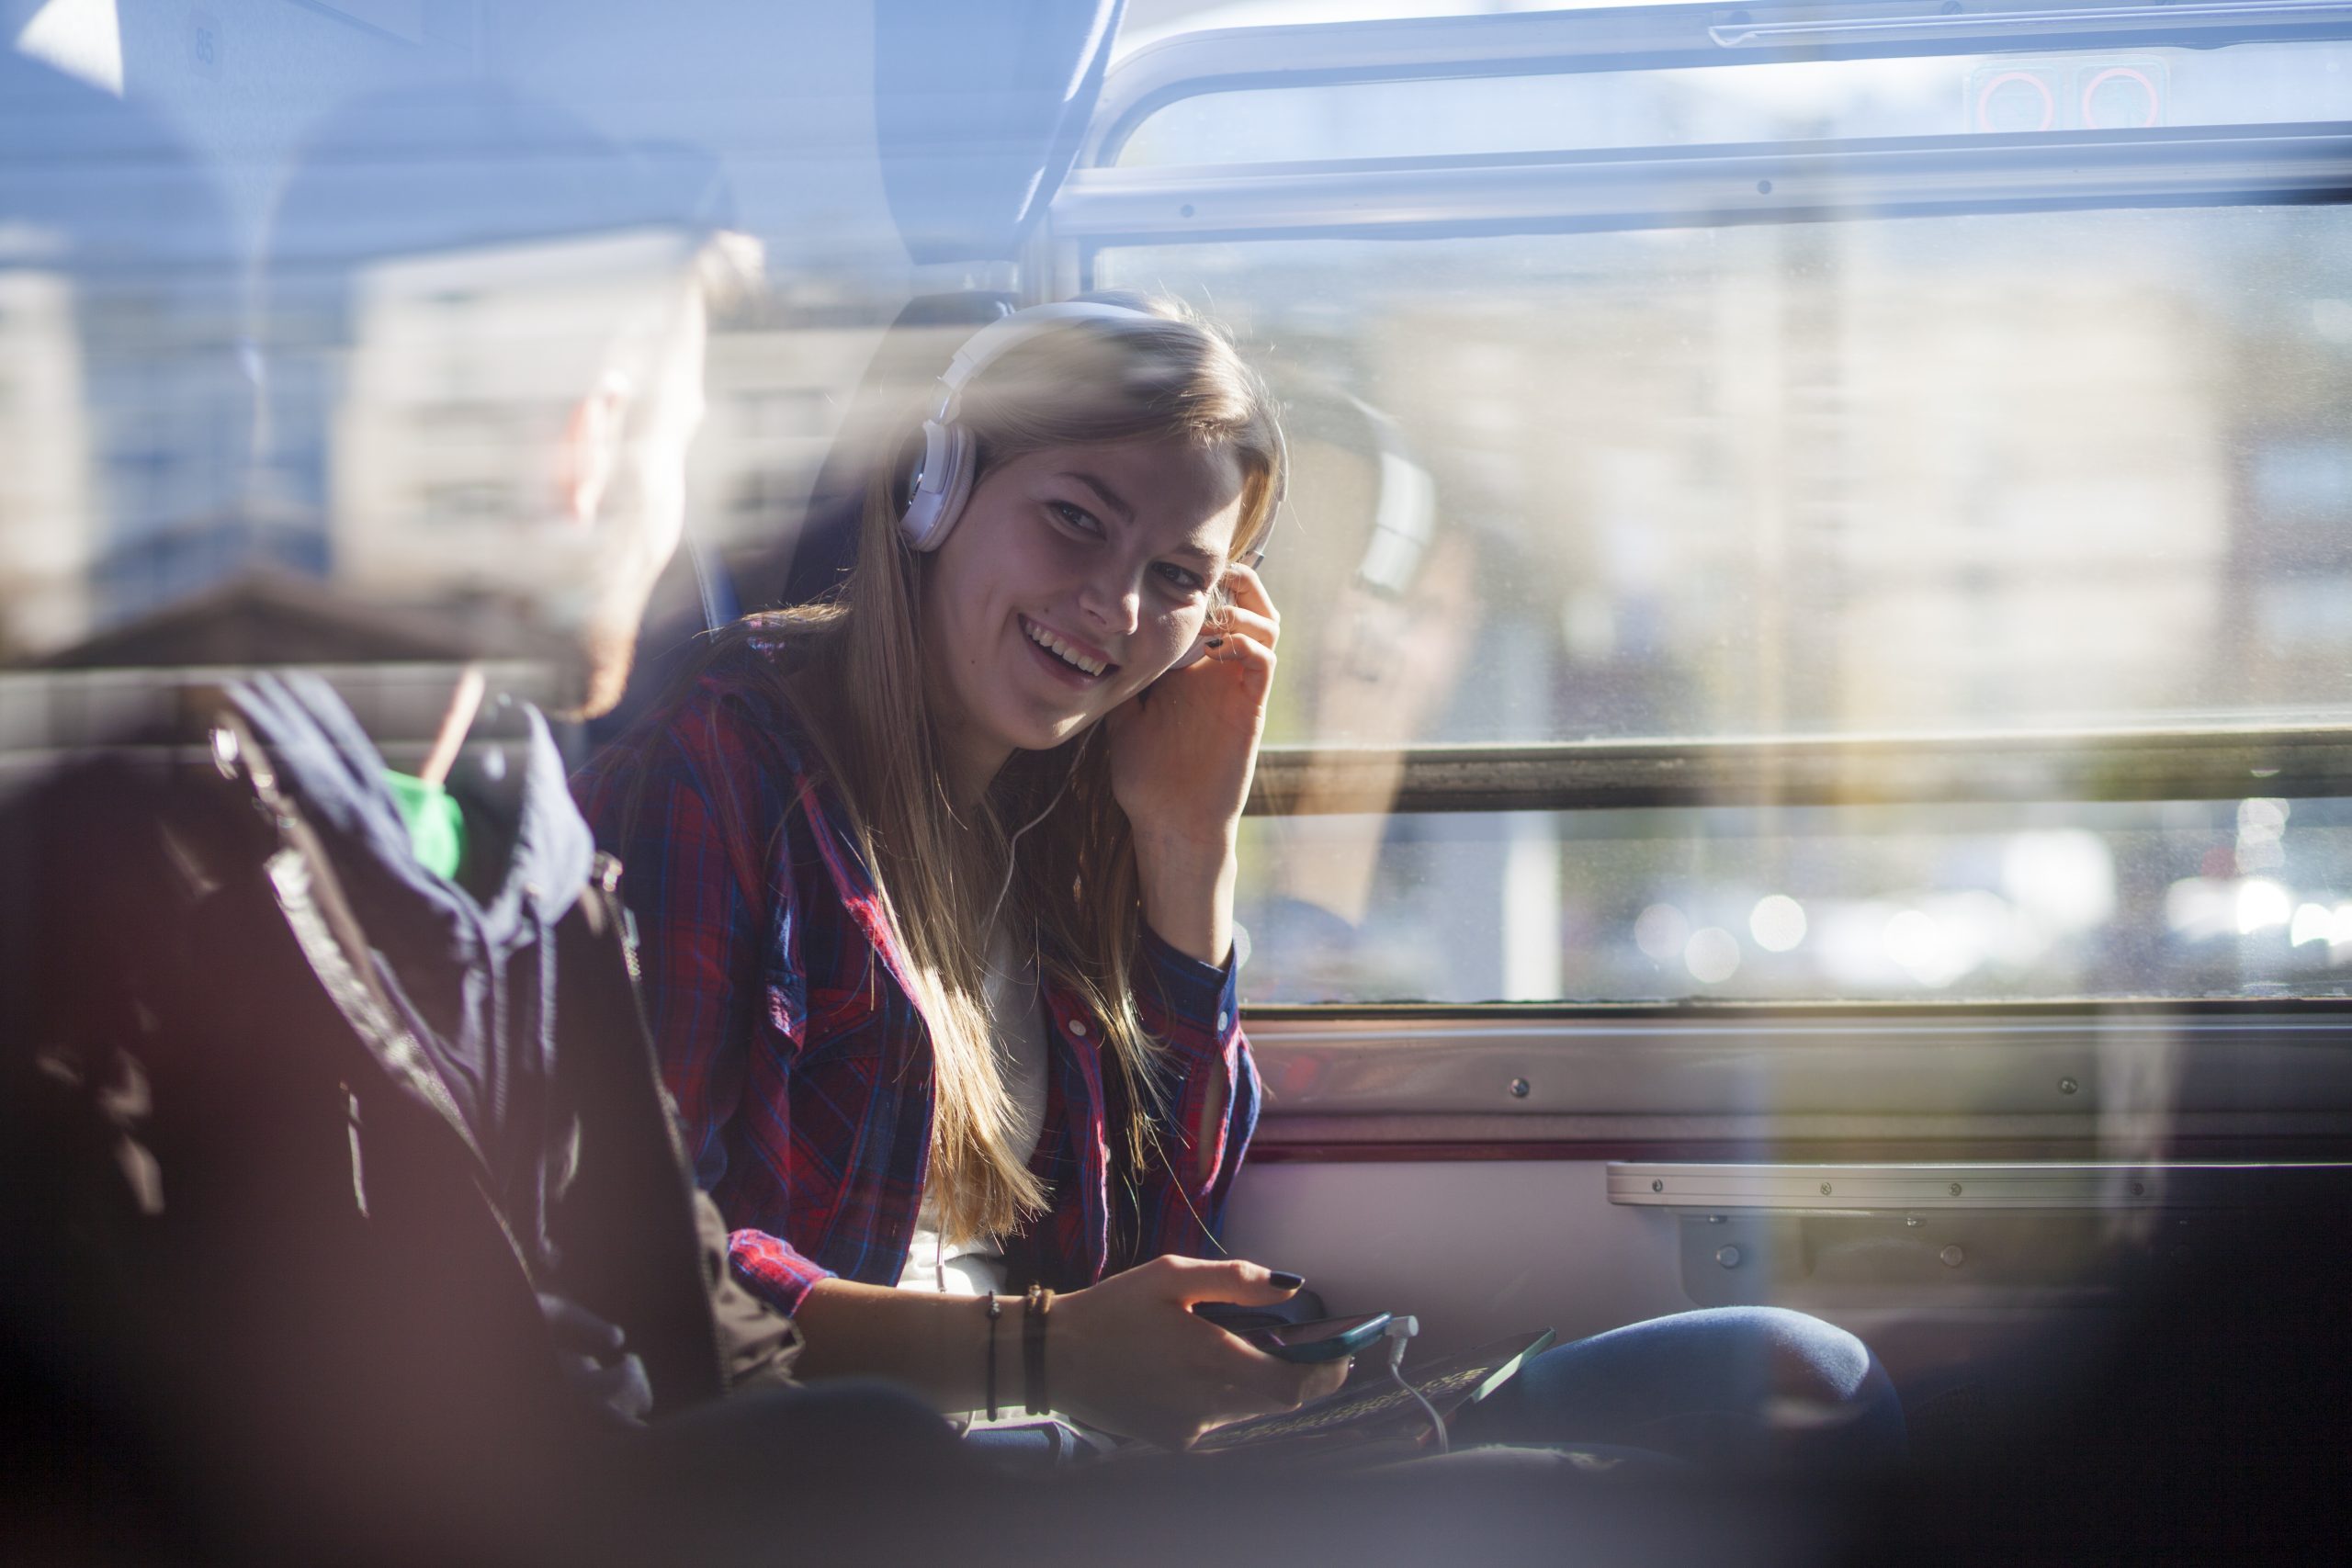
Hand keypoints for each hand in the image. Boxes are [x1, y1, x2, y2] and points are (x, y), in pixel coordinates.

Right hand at [1048, 1256, 1347, 1449]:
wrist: (1055, 1357)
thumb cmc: (1114, 1309)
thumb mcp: (1171, 1275)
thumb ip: (1236, 1280)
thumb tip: (1292, 1285)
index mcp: (1212, 1359)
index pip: (1294, 1387)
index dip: (1327, 1374)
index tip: (1344, 1354)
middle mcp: (1207, 1403)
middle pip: (1279, 1401)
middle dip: (1299, 1374)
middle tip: (1302, 1345)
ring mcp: (1190, 1427)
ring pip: (1249, 1408)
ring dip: (1258, 1381)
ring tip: (1233, 1345)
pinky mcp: (1174, 1439)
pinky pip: (1218, 1418)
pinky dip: (1224, 1394)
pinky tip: (1192, 1367)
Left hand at [1105, 563, 1278, 851]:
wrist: (1169, 821)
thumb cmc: (1146, 778)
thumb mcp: (1122, 719)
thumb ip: (1120, 683)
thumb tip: (1093, 647)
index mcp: (1192, 670)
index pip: (1211, 612)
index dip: (1202, 585)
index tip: (1174, 572)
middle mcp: (1220, 673)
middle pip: (1249, 608)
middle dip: (1237, 583)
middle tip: (1210, 575)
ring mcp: (1238, 689)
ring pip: (1267, 627)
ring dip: (1246, 609)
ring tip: (1215, 612)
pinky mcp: (1250, 708)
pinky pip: (1265, 663)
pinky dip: (1250, 642)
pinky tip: (1220, 644)